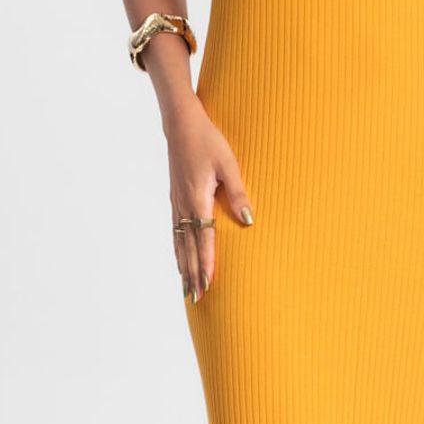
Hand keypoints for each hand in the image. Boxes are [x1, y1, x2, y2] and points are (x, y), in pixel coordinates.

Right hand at [164, 103, 254, 299]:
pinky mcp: (175, 199)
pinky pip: (175, 232)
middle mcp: (184, 205)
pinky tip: (179, 259)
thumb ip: (238, 193)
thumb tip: (248, 221)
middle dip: (192, 274)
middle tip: (197, 298)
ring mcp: (177, 203)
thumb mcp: (229, 164)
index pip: (203, 240)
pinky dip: (177, 250)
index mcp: (197, 199)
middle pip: (188, 248)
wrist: (181, 124)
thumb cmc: (207, 140)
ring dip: (183, 266)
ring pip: (179, 243)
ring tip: (186, 288)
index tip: (208, 285)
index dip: (206, 264)